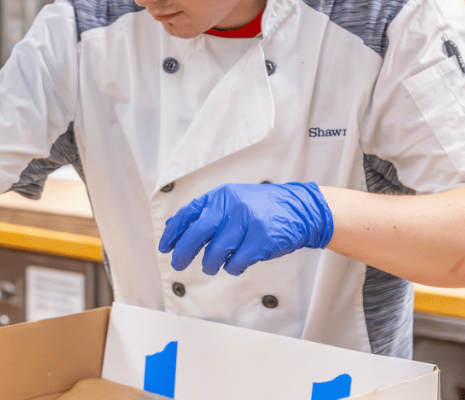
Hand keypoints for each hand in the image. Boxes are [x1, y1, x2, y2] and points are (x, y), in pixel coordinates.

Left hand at [158, 182, 332, 275]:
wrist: (300, 210)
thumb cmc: (263, 208)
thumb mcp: (233, 200)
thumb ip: (208, 211)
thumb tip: (174, 227)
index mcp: (220, 196)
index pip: (188, 214)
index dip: (173, 232)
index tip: (164, 246)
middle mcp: (231, 206)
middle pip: (196, 234)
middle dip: (183, 252)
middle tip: (177, 264)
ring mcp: (247, 222)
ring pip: (215, 252)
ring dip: (210, 264)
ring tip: (212, 266)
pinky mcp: (261, 240)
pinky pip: (236, 262)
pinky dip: (232, 267)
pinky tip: (235, 265)